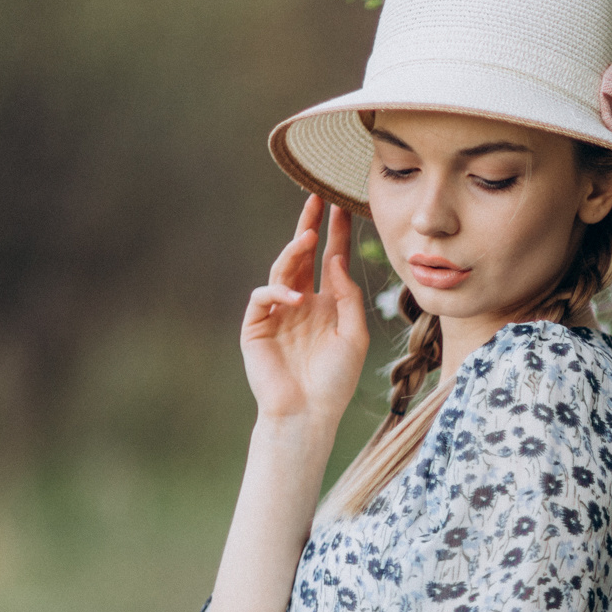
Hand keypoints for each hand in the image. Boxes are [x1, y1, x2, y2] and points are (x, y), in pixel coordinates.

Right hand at [242, 196, 369, 425]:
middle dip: (308, 227)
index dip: (336, 234)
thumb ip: (348, 297)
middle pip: (303, 256)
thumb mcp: (354, 335)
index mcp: (327, 304)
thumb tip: (335, 260)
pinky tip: (294, 297)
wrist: (308, 412)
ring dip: (294, 252)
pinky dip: (277, 291)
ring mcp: (278, 312)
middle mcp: (302, 302)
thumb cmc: (335, 380)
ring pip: (282, 270)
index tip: (341, 207)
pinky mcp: (257, 325)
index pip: (331, 261)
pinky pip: (263, 296)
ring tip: (308, 238)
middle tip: (315, 199)